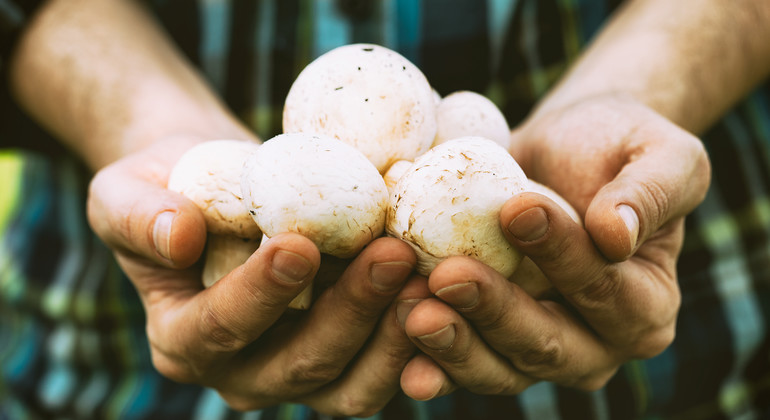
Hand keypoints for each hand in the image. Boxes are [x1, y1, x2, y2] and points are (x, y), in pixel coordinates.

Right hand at [87, 138, 426, 415]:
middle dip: (350, 310)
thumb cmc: (172, 186)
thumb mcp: (128, 189)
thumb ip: (139, 215)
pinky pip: (385, 367)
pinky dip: (417, 339)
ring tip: (430, 274)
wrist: (221, 190)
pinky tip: (445, 290)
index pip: (220, 327)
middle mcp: (241, 373)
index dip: (260, 293)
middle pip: (300, 363)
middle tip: (393, 252)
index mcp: (183, 340)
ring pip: (351, 383)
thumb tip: (178, 236)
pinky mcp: (346, 360)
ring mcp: (299, 374)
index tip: (300, 244)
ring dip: (395, 334)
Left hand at [398, 95, 710, 398]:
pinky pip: (460, 363)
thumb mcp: (661, 153)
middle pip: (546, 343)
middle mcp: (595, 344)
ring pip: (498, 367)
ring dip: (453, 344)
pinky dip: (428, 357)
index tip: (516, 209)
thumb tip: (615, 235)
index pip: (605, 289)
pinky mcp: (489, 344)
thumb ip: (652, 192)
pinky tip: (397, 333)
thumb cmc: (615, 146)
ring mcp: (537, 351)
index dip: (562, 255)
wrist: (563, 150)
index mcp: (646, 305)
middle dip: (495, 312)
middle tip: (447, 276)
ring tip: (412, 308)